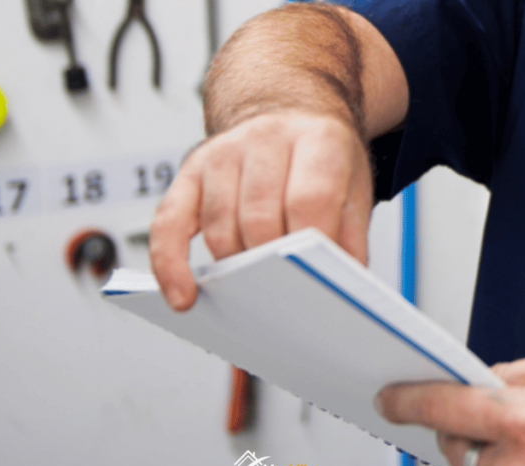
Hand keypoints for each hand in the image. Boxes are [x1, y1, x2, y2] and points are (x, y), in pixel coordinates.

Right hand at [149, 111, 373, 310]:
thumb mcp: (356, 187)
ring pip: (219, 229)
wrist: (287, 108)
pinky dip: (171, 264)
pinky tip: (183, 294)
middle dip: (270, 267)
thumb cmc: (320, 157)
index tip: (312, 282)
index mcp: (317, 139)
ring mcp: (223, 153)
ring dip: (235, 270)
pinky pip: (168, 223)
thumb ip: (351, 238)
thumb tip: (335, 288)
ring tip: (254, 294)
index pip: (310, 199)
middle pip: (260, 218)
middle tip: (283, 298)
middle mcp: (266, 138)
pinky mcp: (190, 172)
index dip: (310, 246)